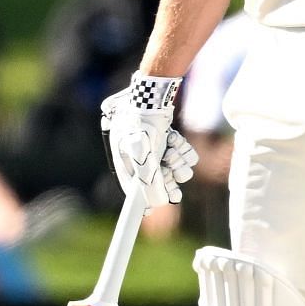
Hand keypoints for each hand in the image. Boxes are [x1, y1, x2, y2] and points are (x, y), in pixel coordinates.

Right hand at [99, 74, 197, 205]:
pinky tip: (179, 143)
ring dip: (177, 163)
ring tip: (177, 153)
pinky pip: (178, 153)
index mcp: (123, 159)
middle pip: (155, 179)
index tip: (150, 214)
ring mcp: (151, 144)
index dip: (141, 202)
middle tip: (177, 183)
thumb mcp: (144, 153)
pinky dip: (181, 150)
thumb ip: (150, 180)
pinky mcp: (164, 136)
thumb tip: (159, 204)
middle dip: (167, 179)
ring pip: (170, 165)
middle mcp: (135, 153)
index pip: (131, 188)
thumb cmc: (143, 121)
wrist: (154, 92)